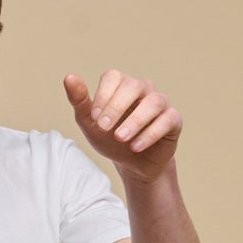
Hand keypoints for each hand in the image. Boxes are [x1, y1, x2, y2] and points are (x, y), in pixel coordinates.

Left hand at [63, 70, 181, 180]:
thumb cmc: (111, 140)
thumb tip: (69, 77)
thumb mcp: (91, 124)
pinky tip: (136, 147)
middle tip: (104, 128)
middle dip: (116, 107)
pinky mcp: (173, 120)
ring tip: (120, 138)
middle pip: (133, 86)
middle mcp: (143, 89)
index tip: (95, 119)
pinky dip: (150, 133)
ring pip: (153, 102)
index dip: (103, 95)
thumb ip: (80, 102)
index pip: (113, 78)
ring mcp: (160, 103)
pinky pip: (167, 120)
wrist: (134, 165)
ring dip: (135, 120)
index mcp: (122, 85)